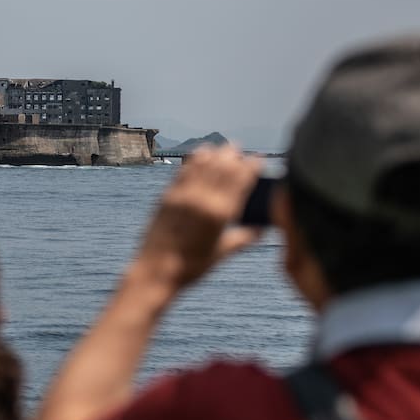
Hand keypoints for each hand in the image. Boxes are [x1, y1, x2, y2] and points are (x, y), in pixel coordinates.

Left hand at [130, 145, 263, 292]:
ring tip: (223, 148)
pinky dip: (195, 159)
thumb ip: (244, 238)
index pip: (241, 180)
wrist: (156, 270)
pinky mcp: (167, 196)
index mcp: (221, 214)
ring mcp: (183, 196)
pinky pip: (184, 171)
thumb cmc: (192, 267)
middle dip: (234, 155)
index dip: (252, 166)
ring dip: (215, 154)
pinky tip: (201, 153)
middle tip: (240, 149)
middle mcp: (203, 200)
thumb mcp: (222, 253)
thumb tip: (263, 229)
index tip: (259, 159)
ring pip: (204, 165)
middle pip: (223, 167)